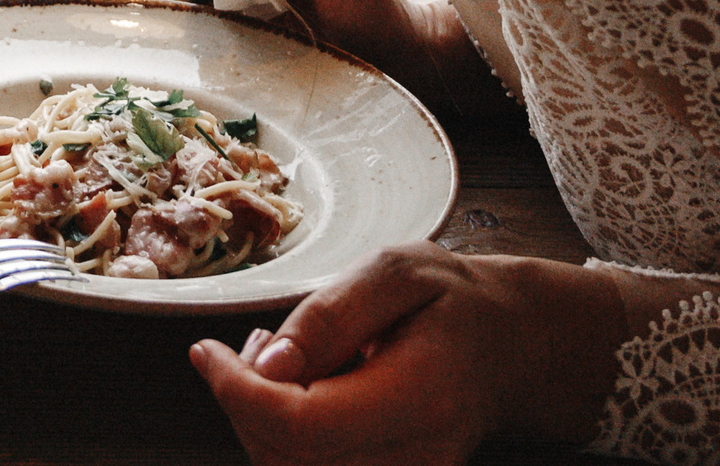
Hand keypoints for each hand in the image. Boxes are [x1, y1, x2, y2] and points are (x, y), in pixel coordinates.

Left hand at [189, 245, 620, 465]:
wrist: (513, 347)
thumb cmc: (455, 299)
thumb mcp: (395, 271)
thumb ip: (329, 316)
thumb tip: (267, 366)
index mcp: (419, 398)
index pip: (300, 426)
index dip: (237, 393)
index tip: (206, 351)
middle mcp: (415, 456)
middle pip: (286, 459)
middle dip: (243, 403)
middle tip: (249, 343)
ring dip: (259, 420)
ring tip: (278, 358)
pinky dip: (282, 437)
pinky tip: (295, 390)